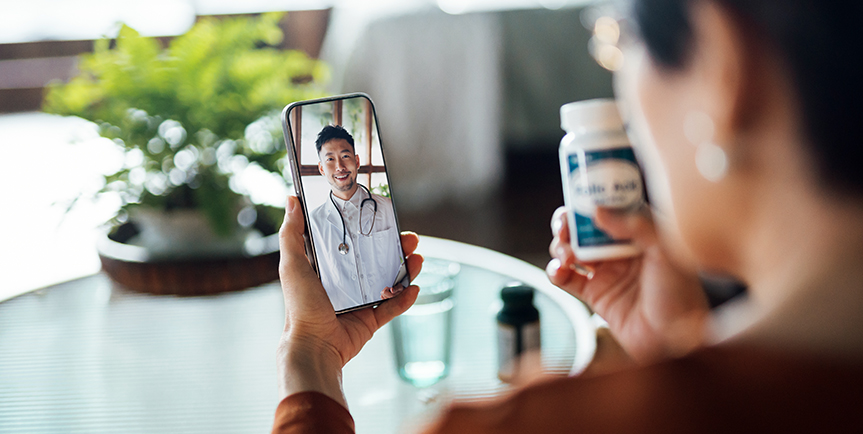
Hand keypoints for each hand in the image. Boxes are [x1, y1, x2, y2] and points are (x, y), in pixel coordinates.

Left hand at [277, 196, 422, 405]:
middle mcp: (345, 283)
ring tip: (418, 259)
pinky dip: (405, 299)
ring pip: (389, 281)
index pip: (353, 242)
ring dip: (406, 270)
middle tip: (410, 238)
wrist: (313, 346)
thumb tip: (291, 200)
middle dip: (396, 248)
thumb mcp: (292, 264)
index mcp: (328, 268)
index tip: (385, 218)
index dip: (370, 230)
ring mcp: (359, 302)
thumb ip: (291, 233)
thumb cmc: (300, 307)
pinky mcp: (369, 321)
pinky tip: (415, 288)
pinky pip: (392, 308)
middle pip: (377, 260)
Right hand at [547, 206, 708, 362]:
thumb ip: (635, 225)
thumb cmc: (680, 295)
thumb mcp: (666, 251)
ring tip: (567, 255)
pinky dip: (555, 271)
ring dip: (561, 246)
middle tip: (564, 227)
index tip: (579, 195)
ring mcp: (606, 271)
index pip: (612, 206)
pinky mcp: (594, 294)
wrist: (674, 341)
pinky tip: (560, 270)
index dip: (593, 199)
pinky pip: (566, 278)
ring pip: (571, 249)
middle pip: (585, 227)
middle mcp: (621, 250)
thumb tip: (598, 211)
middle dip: (569, 223)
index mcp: (641, 233)